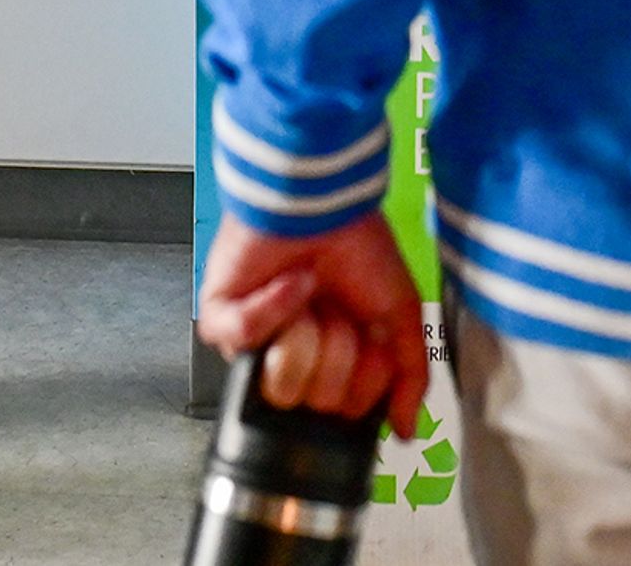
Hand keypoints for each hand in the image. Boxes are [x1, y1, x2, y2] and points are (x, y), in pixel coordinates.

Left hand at [197, 210, 427, 434]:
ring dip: (308, 332)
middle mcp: (295, 357)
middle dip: (338, 349)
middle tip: (339, 310)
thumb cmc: (361, 246)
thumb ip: (409, 376)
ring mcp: (256, 342)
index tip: (373, 335)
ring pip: (280, 381)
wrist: (327, 200)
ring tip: (312, 298)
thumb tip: (406, 429)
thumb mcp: (401, 314)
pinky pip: (245, 338)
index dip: (365, 374)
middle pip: (315, 400)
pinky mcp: (221, 315)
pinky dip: (275, 305)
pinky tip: (292, 280)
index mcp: (334, 361)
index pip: (347, 410)